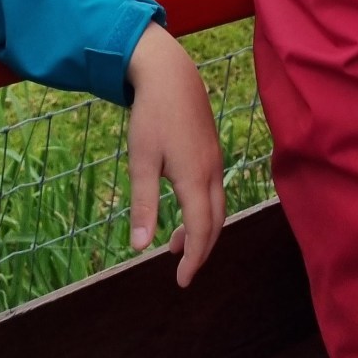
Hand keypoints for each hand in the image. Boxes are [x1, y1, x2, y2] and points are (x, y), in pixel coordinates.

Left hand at [125, 22, 225, 285]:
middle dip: (201, 250)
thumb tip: (139, 248)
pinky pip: (215, 191)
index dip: (194, 259)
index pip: (202, 230)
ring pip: (218, 206)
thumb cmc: (152, 117)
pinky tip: (184, 210)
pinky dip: (204, 211)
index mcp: (195, 178)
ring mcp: (215, 160)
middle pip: (216, 222)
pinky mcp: (211, 151)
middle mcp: (212, 172)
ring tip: (176, 246)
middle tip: (181, 271)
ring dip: (202, 230)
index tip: (181, 282)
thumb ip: (143, 206)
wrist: (171, 75)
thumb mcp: (141, 162)